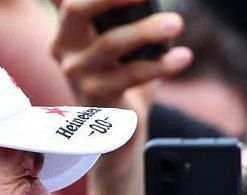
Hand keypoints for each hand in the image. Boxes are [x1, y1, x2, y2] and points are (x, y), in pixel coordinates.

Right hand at [53, 0, 191, 109]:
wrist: (114, 131)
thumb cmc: (118, 76)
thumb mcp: (117, 41)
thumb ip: (122, 17)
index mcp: (66, 26)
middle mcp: (63, 47)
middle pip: (76, 9)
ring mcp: (76, 73)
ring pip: (110, 43)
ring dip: (146, 31)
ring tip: (177, 23)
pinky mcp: (96, 96)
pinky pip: (131, 75)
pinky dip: (160, 65)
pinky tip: (183, 57)